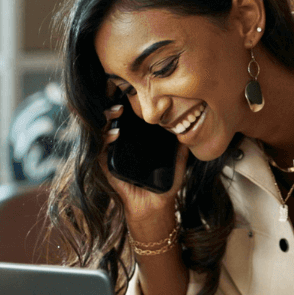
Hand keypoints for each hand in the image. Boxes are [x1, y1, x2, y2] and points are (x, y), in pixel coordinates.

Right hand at [100, 101, 188, 224]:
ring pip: (103, 129)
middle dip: (114, 103)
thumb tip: (191, 126)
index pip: (128, 115)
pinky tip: (115, 133)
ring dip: (108, 117)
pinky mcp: (106, 165)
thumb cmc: (165, 182)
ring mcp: (113, 153)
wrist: (155, 205)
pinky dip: (106, 139)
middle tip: (121, 96)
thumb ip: (182, 143)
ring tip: (117, 111)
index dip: (126, 100)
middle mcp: (122, 143)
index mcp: (136, 139)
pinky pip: (102, 150)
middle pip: (113, 117)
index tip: (131, 89)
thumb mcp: (178, 159)